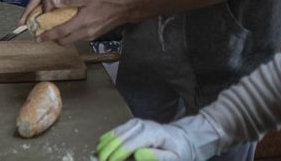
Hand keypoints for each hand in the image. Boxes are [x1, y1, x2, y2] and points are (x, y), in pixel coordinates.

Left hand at [37, 0, 127, 44]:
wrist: (122, 10)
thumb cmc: (104, 1)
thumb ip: (68, 0)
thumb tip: (52, 1)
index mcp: (81, 23)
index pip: (60, 33)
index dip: (48, 36)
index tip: (38, 37)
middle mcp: (85, 33)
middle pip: (64, 41)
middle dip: (53, 39)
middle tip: (44, 33)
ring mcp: (90, 36)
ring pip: (71, 41)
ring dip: (62, 37)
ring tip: (54, 29)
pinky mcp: (94, 37)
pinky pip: (78, 38)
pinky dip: (70, 35)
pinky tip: (68, 27)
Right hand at [95, 116, 221, 160]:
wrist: (182, 137)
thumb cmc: (178, 151)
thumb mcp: (174, 158)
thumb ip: (156, 156)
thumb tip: (137, 154)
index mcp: (151, 133)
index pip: (127, 145)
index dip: (115, 156)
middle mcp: (140, 125)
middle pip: (117, 139)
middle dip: (106, 152)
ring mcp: (135, 123)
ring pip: (113, 134)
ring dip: (103, 146)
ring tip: (97, 158)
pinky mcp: (131, 124)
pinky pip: (114, 131)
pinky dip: (105, 140)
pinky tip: (101, 149)